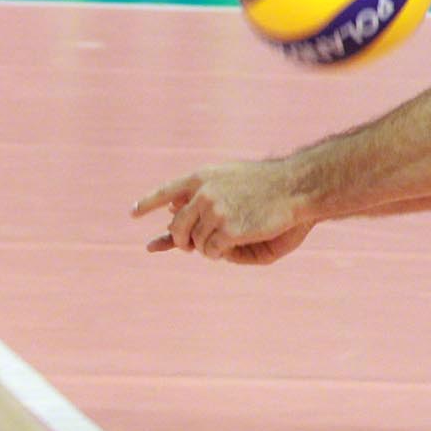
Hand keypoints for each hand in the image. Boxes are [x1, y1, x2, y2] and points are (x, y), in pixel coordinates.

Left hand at [133, 161, 311, 263]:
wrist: (296, 186)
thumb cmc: (269, 183)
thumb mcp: (231, 177)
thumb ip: (204, 192)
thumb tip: (173, 212)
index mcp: (202, 176)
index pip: (167, 191)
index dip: (148, 202)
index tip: (134, 213)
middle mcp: (203, 193)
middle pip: (177, 227)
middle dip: (180, 240)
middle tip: (189, 246)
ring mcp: (214, 211)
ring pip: (196, 242)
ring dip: (208, 246)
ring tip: (228, 238)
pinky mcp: (226, 230)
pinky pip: (211, 252)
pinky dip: (220, 253)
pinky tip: (233, 245)